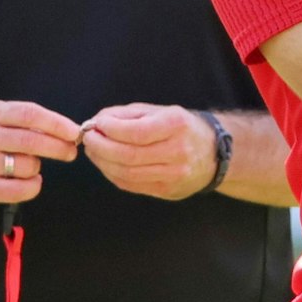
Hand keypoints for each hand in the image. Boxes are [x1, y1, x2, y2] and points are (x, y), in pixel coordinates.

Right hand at [0, 101, 81, 215]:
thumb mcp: (0, 124)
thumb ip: (28, 125)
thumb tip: (68, 132)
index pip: (29, 114)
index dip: (56, 123)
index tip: (75, 132)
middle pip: (30, 140)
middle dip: (57, 147)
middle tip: (70, 153)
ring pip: (26, 165)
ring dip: (37, 169)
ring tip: (29, 169)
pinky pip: (17, 190)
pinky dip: (31, 187)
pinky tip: (29, 183)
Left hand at [81, 104, 219, 200]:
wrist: (213, 153)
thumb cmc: (181, 128)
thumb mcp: (160, 111)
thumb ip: (128, 114)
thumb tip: (97, 121)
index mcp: (177, 126)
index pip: (137, 132)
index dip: (111, 130)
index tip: (96, 124)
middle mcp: (178, 152)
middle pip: (129, 155)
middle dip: (101, 147)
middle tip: (88, 138)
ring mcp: (173, 174)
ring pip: (127, 173)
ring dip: (103, 162)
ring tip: (93, 151)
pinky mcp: (166, 190)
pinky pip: (131, 184)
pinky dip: (112, 174)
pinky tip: (105, 163)